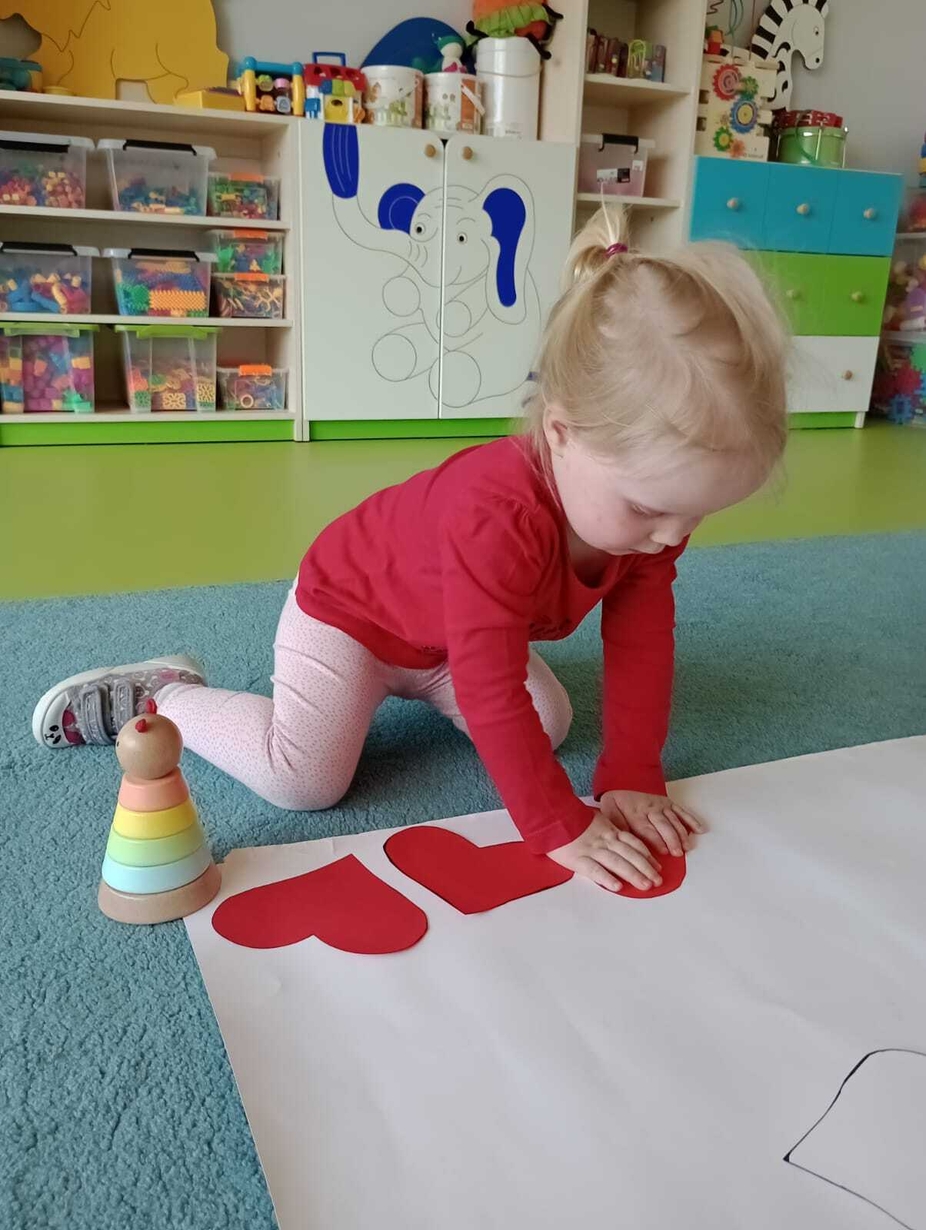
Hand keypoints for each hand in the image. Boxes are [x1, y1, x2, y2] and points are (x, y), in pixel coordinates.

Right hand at [547, 812, 663, 892]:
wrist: (551, 814)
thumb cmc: (570, 817)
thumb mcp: (594, 818)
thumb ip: (607, 827)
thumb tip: (618, 835)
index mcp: (609, 830)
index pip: (634, 844)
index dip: (647, 856)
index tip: (657, 866)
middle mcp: (604, 840)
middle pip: (630, 855)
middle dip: (646, 869)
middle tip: (658, 881)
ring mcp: (592, 850)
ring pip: (617, 863)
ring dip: (633, 875)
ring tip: (646, 886)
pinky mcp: (578, 859)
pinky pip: (595, 870)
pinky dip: (607, 878)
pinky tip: (618, 887)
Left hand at [599, 789, 704, 858]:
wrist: (625, 775)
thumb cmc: (617, 798)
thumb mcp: (608, 809)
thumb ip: (615, 824)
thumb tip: (622, 838)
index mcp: (635, 813)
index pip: (647, 829)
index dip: (656, 840)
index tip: (663, 851)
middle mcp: (650, 809)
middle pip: (663, 826)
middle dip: (672, 839)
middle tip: (678, 852)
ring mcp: (661, 805)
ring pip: (674, 820)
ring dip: (682, 833)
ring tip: (688, 846)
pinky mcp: (669, 803)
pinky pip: (682, 811)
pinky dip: (692, 820)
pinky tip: (700, 830)